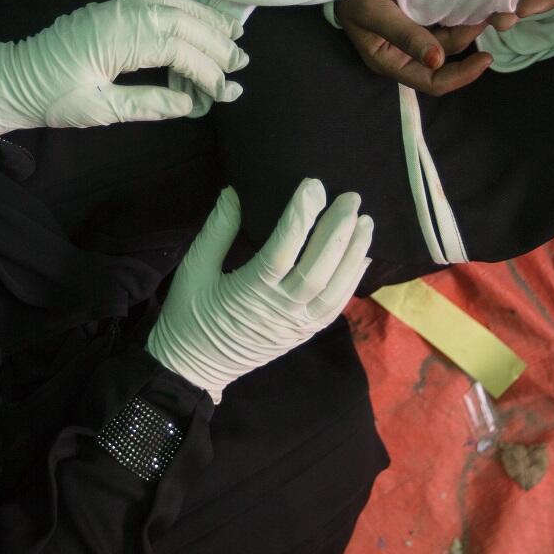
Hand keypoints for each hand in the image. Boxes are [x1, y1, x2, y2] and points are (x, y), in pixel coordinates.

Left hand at [0, 0, 245, 132]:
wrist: (12, 77)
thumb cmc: (51, 98)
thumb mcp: (98, 111)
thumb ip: (147, 105)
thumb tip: (190, 104)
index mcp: (114, 41)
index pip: (175, 49)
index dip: (206, 69)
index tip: (226, 91)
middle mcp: (118, 15)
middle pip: (180, 22)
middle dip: (215, 42)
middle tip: (241, 64)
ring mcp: (115, 7)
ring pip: (172, 5)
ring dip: (205, 19)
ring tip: (234, 36)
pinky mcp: (112, 7)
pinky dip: (184, 6)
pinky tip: (200, 17)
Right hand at [146, 180, 373, 400]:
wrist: (192, 369)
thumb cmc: (188, 314)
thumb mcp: (193, 269)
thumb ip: (217, 230)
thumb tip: (235, 191)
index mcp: (248, 291)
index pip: (281, 250)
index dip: (300, 216)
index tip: (313, 184)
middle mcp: (278, 310)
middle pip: (316, 268)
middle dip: (337, 231)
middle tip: (351, 198)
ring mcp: (295, 326)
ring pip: (333, 290)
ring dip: (352, 255)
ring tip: (366, 222)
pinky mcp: (303, 334)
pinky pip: (334, 309)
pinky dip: (351, 282)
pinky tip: (362, 257)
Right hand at [335, 0, 499, 93]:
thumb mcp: (377, 14)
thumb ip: (406, 36)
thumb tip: (437, 60)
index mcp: (393, 62)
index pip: (432, 82)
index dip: (461, 75)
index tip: (485, 59)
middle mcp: (408, 53)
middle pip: (446, 56)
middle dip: (467, 40)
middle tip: (487, 17)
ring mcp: (416, 34)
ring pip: (449, 37)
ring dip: (467, 25)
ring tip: (484, 7)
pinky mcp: (420, 17)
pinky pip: (445, 20)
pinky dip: (459, 13)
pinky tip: (471, 0)